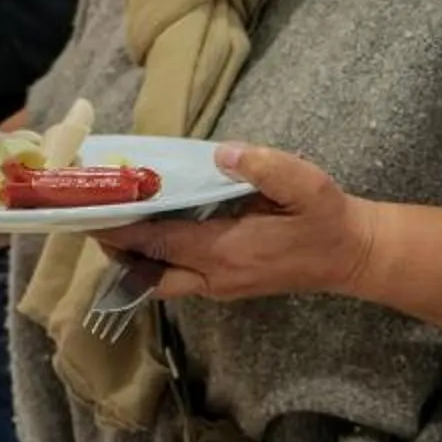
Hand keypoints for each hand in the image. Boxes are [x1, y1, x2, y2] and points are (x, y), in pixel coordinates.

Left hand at [91, 144, 391, 303]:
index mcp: (228, 251)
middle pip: (148, 271)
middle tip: (89, 217)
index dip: (123, 228)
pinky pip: (176, 279)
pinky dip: (153, 260)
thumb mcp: (307, 184)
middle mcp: (216, 277)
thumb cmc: (327, 218)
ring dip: (131, 257)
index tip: (91, 210)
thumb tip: (222, 154)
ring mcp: (219, 286)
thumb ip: (265, 167)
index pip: (160, 243)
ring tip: (108, 222)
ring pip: (159, 281)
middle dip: (115, 247)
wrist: (352, 256)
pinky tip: (145, 233)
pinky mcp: (225, 285)